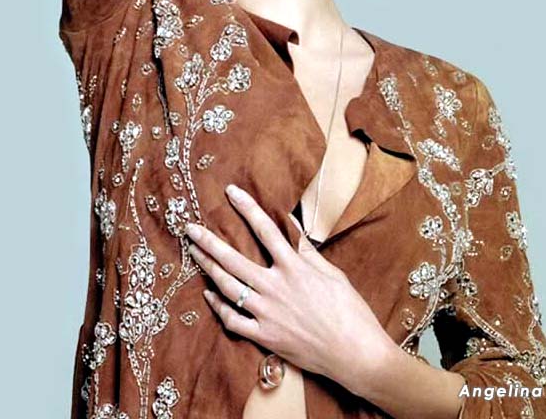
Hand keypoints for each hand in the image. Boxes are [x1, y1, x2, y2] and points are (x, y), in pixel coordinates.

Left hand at [184, 184, 395, 389]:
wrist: (355, 354)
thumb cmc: (350, 312)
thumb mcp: (333, 274)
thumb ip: (308, 252)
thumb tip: (294, 227)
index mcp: (295, 268)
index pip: (265, 230)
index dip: (246, 208)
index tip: (231, 191)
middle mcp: (276, 288)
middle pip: (234, 260)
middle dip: (209, 242)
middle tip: (190, 229)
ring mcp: (267, 314)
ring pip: (228, 287)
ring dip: (208, 269)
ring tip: (194, 254)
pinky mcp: (265, 337)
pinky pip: (233, 320)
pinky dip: (219, 307)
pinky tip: (209, 295)